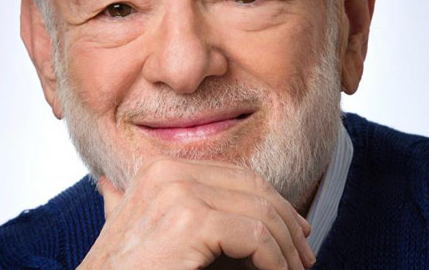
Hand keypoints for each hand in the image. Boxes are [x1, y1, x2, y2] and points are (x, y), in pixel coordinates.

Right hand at [78, 157, 315, 269]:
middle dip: (285, 219)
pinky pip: (255, 236)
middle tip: (303, 253)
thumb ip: (150, 203)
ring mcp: (179, 192)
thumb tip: (125, 189)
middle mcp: (170, 171)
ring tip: (296, 269)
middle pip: (252, 187)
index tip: (292, 228)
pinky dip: (275, 259)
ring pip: (259, 211)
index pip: (235, 174)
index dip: (270, 199)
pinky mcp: (190, 222)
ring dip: (286, 244)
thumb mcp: (140, 228)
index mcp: (162, 169)